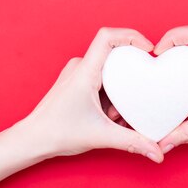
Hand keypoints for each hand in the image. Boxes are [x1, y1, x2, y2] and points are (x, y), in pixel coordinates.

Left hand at [15, 27, 163, 162]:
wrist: (31, 140)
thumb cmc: (57, 133)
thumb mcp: (100, 136)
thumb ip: (132, 142)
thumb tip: (156, 152)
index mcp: (85, 71)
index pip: (108, 36)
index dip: (131, 36)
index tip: (148, 49)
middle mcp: (80, 66)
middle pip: (114, 54)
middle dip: (131, 73)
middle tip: (139, 93)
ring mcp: (77, 73)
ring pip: (109, 69)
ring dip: (121, 88)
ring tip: (119, 114)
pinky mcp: (77, 82)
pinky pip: (101, 78)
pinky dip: (111, 94)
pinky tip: (110, 116)